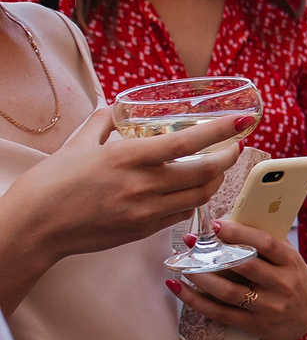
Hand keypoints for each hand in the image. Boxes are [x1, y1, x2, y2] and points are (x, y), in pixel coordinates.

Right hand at [0, 106, 247, 261]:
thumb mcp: (76, 145)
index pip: (186, 143)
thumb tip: (116, 108)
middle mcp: (141, 186)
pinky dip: (192, 201)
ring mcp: (144, 212)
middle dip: (226, 159)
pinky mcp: (142, 231)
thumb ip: (102, 124)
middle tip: (233, 147)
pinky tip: (189, 192)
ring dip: (214, 181)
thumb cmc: (50, 184)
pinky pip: (180, 215)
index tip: (240, 122)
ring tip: (216, 169)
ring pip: (198, 197)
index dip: (219, 132)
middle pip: (203, 173)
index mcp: (126, 158)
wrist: (34, 227)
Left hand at [172, 222, 306, 339]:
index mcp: (291, 263)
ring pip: (227, 291)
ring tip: (183, 265)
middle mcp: (282, 285)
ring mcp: (268, 307)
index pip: (265, 243)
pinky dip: (194, 300)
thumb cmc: (292, 282)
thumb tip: (231, 220)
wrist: (306, 321)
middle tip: (191, 241)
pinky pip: (218, 312)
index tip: (214, 224)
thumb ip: (267, 244)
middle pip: (244, 266)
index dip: (238, 232)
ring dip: (200, 276)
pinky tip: (178, 287)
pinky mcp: (254, 325)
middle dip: (214, 251)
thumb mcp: (290, 261)